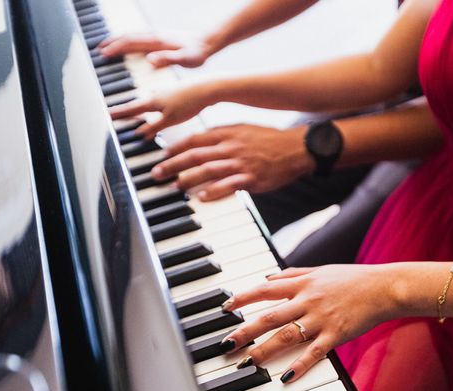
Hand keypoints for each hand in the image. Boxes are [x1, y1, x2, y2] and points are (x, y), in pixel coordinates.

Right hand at [98, 34, 211, 68]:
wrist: (207, 42)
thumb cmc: (197, 53)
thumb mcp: (185, 59)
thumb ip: (168, 59)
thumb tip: (149, 60)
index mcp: (157, 41)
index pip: (131, 42)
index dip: (116, 48)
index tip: (103, 54)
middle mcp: (154, 36)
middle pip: (128, 36)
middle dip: (112, 42)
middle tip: (98, 50)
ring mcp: (157, 36)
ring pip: (132, 35)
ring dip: (118, 40)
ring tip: (107, 46)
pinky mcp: (160, 38)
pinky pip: (139, 38)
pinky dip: (128, 40)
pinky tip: (127, 46)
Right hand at [108, 84, 210, 136]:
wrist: (207, 88)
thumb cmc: (190, 103)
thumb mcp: (170, 120)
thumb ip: (154, 127)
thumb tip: (139, 134)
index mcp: (153, 101)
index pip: (131, 109)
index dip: (119, 114)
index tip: (106, 115)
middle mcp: (156, 94)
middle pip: (137, 105)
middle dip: (126, 111)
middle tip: (114, 115)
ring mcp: (165, 92)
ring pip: (147, 102)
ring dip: (138, 108)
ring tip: (130, 114)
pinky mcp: (174, 93)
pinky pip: (157, 101)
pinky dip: (151, 106)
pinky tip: (154, 107)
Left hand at [152, 124, 314, 199]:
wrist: (295, 148)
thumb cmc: (269, 141)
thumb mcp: (243, 130)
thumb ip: (223, 136)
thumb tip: (202, 143)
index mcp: (227, 133)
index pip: (195, 140)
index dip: (176, 148)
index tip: (162, 156)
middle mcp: (230, 147)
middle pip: (195, 155)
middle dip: (173, 165)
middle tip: (157, 174)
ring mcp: (240, 163)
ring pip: (208, 170)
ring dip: (188, 178)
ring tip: (175, 186)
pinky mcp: (250, 178)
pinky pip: (228, 185)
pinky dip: (214, 191)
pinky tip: (202, 197)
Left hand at [220, 265, 400, 382]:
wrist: (384, 287)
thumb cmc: (352, 278)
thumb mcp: (320, 270)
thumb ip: (292, 275)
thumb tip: (267, 277)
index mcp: (302, 284)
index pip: (264, 290)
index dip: (242, 298)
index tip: (225, 307)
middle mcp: (307, 300)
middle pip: (269, 316)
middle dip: (245, 330)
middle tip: (226, 343)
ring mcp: (321, 318)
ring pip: (287, 336)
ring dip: (264, 350)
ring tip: (248, 362)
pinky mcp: (336, 334)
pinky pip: (314, 352)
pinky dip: (299, 365)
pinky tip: (286, 377)